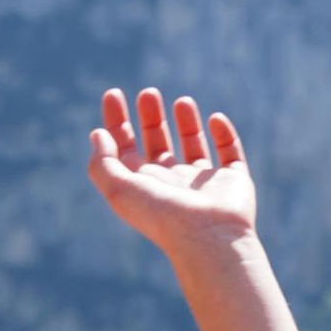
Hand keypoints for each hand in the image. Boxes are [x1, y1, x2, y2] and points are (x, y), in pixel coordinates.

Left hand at [86, 86, 257, 264]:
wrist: (208, 237)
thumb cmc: (163, 216)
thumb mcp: (120, 190)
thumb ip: (103, 163)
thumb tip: (97, 134)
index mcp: (145, 187)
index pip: (126, 150)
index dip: (116, 123)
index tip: (112, 94)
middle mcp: (172, 184)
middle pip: (157, 145)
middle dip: (150, 118)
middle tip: (148, 93)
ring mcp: (203, 184)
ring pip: (193, 146)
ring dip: (186, 122)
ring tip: (182, 100)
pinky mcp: (233, 181)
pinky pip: (231, 152)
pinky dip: (225, 133)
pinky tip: (215, 119)